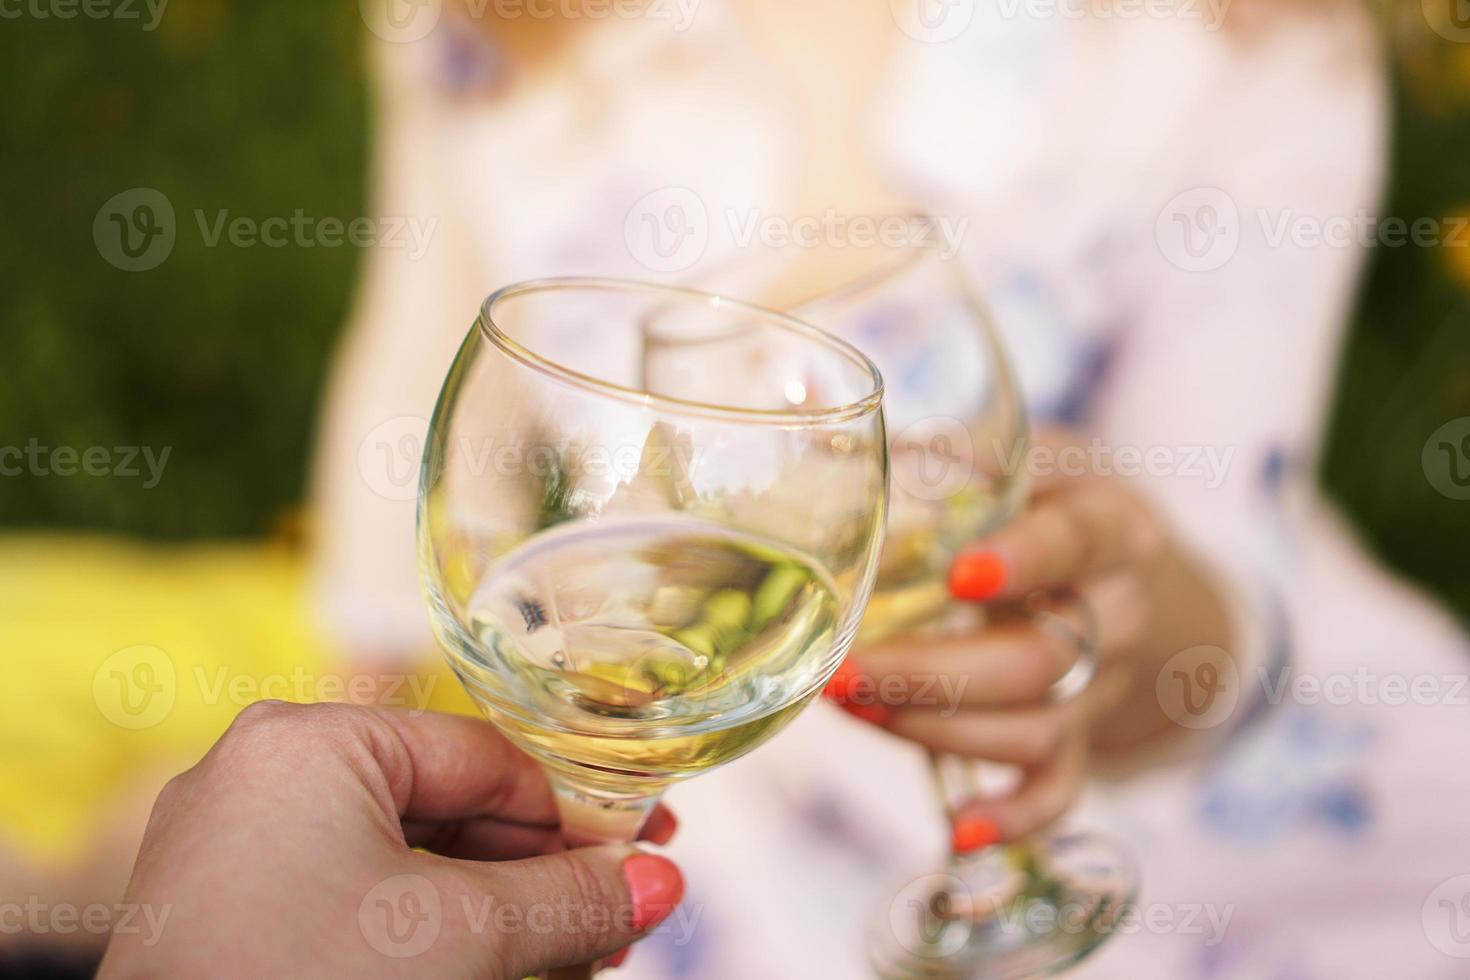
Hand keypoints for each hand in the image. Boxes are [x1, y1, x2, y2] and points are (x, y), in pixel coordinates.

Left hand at [99, 701, 683, 978]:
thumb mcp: (465, 940)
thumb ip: (571, 899)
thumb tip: (660, 879)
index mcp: (308, 743)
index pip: (484, 756)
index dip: (578, 809)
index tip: (649, 850)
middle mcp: (262, 780)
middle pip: (450, 812)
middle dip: (541, 875)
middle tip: (619, 920)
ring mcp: (237, 856)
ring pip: (408, 868)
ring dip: (498, 917)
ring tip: (572, 964)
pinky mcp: (230, 923)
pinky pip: (358, 908)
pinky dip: (432, 940)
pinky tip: (500, 972)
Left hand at [826, 428, 1230, 845]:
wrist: (1134, 570)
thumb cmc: (1054, 500)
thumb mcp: (1027, 457)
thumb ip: (954, 461)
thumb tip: (841, 461)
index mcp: (1108, 524)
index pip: (1077, 540)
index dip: (1025, 560)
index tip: (960, 574)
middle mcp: (1119, 610)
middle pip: (1041, 659)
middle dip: (934, 671)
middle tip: (845, 669)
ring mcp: (1103, 683)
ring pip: (1036, 727)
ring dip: (937, 728)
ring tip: (851, 707)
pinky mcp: (1084, 736)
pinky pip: (1062, 790)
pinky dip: (1015, 818)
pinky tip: (958, 835)